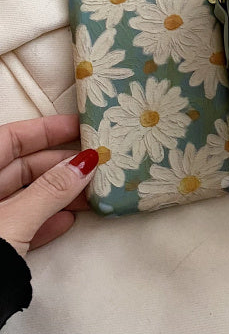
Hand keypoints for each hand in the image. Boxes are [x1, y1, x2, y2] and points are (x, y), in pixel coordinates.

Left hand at [0, 115, 97, 256]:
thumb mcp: (14, 220)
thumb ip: (51, 190)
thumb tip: (87, 162)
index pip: (10, 138)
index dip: (46, 130)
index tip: (80, 127)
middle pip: (20, 167)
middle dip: (59, 166)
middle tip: (95, 164)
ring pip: (22, 197)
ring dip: (58, 195)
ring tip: (89, 194)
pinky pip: (18, 225)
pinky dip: (43, 221)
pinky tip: (67, 221)